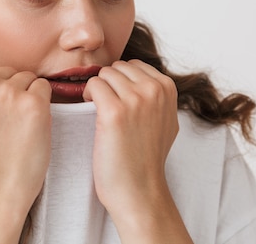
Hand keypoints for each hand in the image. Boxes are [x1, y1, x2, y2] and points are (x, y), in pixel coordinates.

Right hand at [0, 60, 51, 212]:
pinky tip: (30, 124)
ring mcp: (9, 91)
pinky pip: (44, 87)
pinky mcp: (33, 103)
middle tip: (5, 122)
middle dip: (11, 91)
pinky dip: (42, 104)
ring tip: (16, 124)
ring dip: (27, 97)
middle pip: (9, 70)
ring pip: (27, 77)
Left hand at [83, 59, 178, 220]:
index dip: (121, 82)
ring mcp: (136, 99)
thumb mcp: (165, 120)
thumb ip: (157, 96)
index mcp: (168, 88)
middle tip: (106, 107)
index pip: (134, 65)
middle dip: (109, 84)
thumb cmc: (146, 158)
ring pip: (104, 74)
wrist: (139, 190)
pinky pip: (93, 85)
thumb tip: (141, 78)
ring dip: (97, 90)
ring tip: (100, 111)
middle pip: (118, 67)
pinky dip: (87, 95)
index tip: (118, 100)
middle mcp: (154, 90)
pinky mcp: (114, 112)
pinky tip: (92, 113)